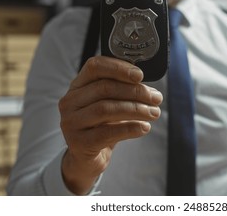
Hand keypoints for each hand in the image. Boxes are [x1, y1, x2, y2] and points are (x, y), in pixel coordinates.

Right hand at [58, 56, 162, 194]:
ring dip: (136, 109)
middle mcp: (70, 101)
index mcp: (78, 86)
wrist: (87, 158)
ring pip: (106, 109)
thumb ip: (123, 93)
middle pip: (105, 88)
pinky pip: (107, 132)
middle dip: (135, 92)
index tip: (141, 75)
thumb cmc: (101, 126)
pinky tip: (144, 128)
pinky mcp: (79, 143)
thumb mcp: (109, 105)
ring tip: (154, 113)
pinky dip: (129, 128)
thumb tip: (151, 91)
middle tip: (156, 98)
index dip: (119, 68)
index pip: (95, 67)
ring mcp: (71, 122)